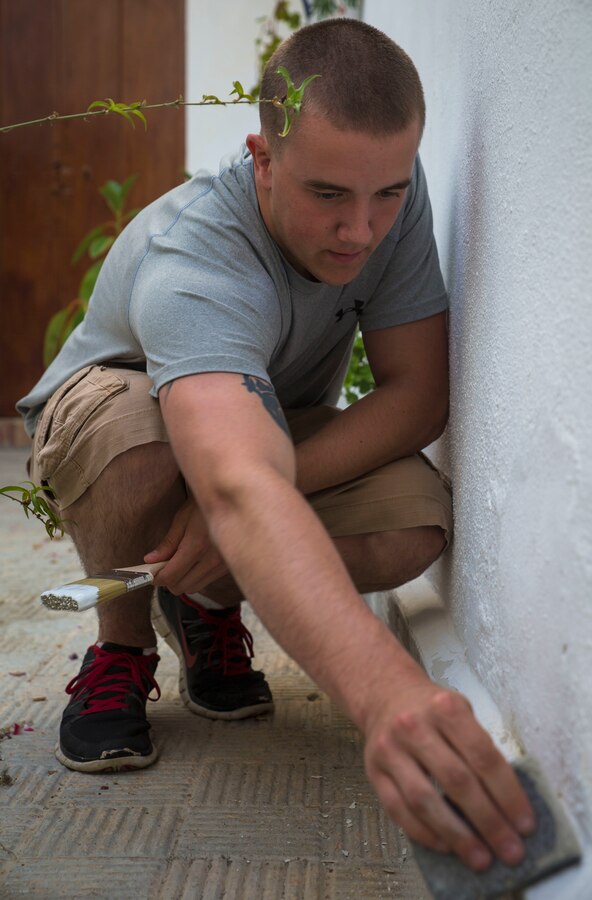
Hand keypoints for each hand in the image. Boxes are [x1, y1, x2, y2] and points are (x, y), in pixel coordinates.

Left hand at [144, 496, 227, 593]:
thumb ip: (167, 543)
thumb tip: (150, 560)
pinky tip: (194, 562)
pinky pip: (207, 580)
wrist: (234, 499)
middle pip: (181, 586)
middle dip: (168, 580)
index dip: (156, 577)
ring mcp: (222, 565)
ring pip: (194, 587)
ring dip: (182, 580)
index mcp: (196, 546)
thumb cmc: (204, 505)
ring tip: (179, 563)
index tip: (150, 572)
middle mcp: (211, 560)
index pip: (171, 576)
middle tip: (163, 567)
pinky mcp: (228, 566)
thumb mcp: (182, 519)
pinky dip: (196, 577)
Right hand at [363, 676, 535, 870]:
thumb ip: (480, 748)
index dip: (507, 794)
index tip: (525, 824)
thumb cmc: (432, 711)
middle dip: (488, 821)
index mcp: (445, 708)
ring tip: (480, 858)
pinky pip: (398, 810)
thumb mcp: (461, 711)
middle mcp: (414, 726)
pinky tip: (446, 846)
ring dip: (456, 835)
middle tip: (510, 850)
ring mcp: (390, 749)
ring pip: (424, 800)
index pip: (483, 756)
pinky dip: (424, 833)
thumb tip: (508, 804)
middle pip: (456, 780)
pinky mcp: (373, 771)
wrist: (386, 696)